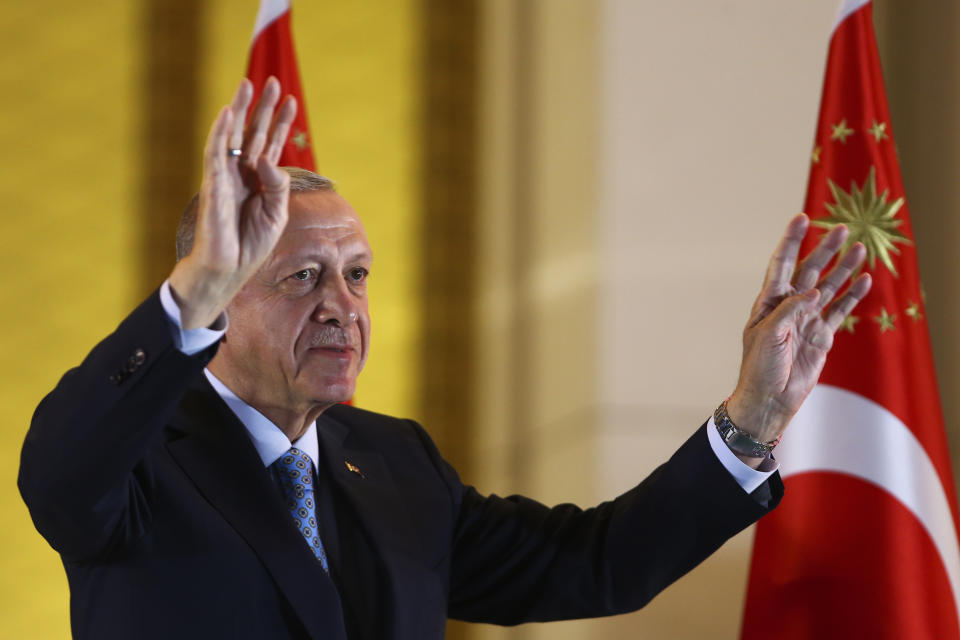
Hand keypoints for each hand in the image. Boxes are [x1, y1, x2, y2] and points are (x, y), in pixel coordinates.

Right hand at [169, 77, 297, 328]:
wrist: (228, 269)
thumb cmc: (251, 245)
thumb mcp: (276, 214)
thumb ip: (277, 186)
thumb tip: (267, 158)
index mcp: (258, 181)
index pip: (272, 144)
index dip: (282, 123)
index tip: (292, 100)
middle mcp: (241, 173)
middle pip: (254, 132)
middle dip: (264, 108)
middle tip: (274, 81)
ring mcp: (225, 177)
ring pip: (233, 135)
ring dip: (241, 109)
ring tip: (249, 83)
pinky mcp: (213, 185)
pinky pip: (215, 153)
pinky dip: (220, 132)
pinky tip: (227, 112)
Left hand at [726, 213, 871, 465]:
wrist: (769, 399)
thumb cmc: (759, 367)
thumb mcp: (767, 335)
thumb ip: (790, 310)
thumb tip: (815, 292)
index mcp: (769, 302)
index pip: (781, 264)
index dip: (791, 241)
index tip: (802, 218)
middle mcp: (789, 306)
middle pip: (810, 270)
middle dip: (824, 250)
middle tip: (841, 229)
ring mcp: (807, 319)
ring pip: (829, 287)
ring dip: (843, 268)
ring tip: (858, 249)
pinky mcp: (822, 335)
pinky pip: (840, 311)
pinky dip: (852, 296)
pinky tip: (864, 280)